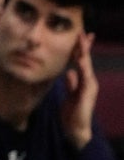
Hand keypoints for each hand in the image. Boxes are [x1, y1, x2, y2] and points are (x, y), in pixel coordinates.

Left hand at [61, 31, 97, 148]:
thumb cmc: (72, 112)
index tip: (79, 35)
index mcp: (83, 80)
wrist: (75, 128)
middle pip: (85, 60)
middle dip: (84, 46)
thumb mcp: (70, 94)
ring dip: (84, 53)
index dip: (80, 49)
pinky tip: (80, 59)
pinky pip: (85, 77)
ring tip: (82, 40)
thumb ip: (70, 83)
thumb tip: (69, 72)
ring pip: (86, 65)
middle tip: (82, 32)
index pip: (81, 61)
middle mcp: (88, 81)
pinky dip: (82, 67)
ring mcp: (89, 86)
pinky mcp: (87, 92)